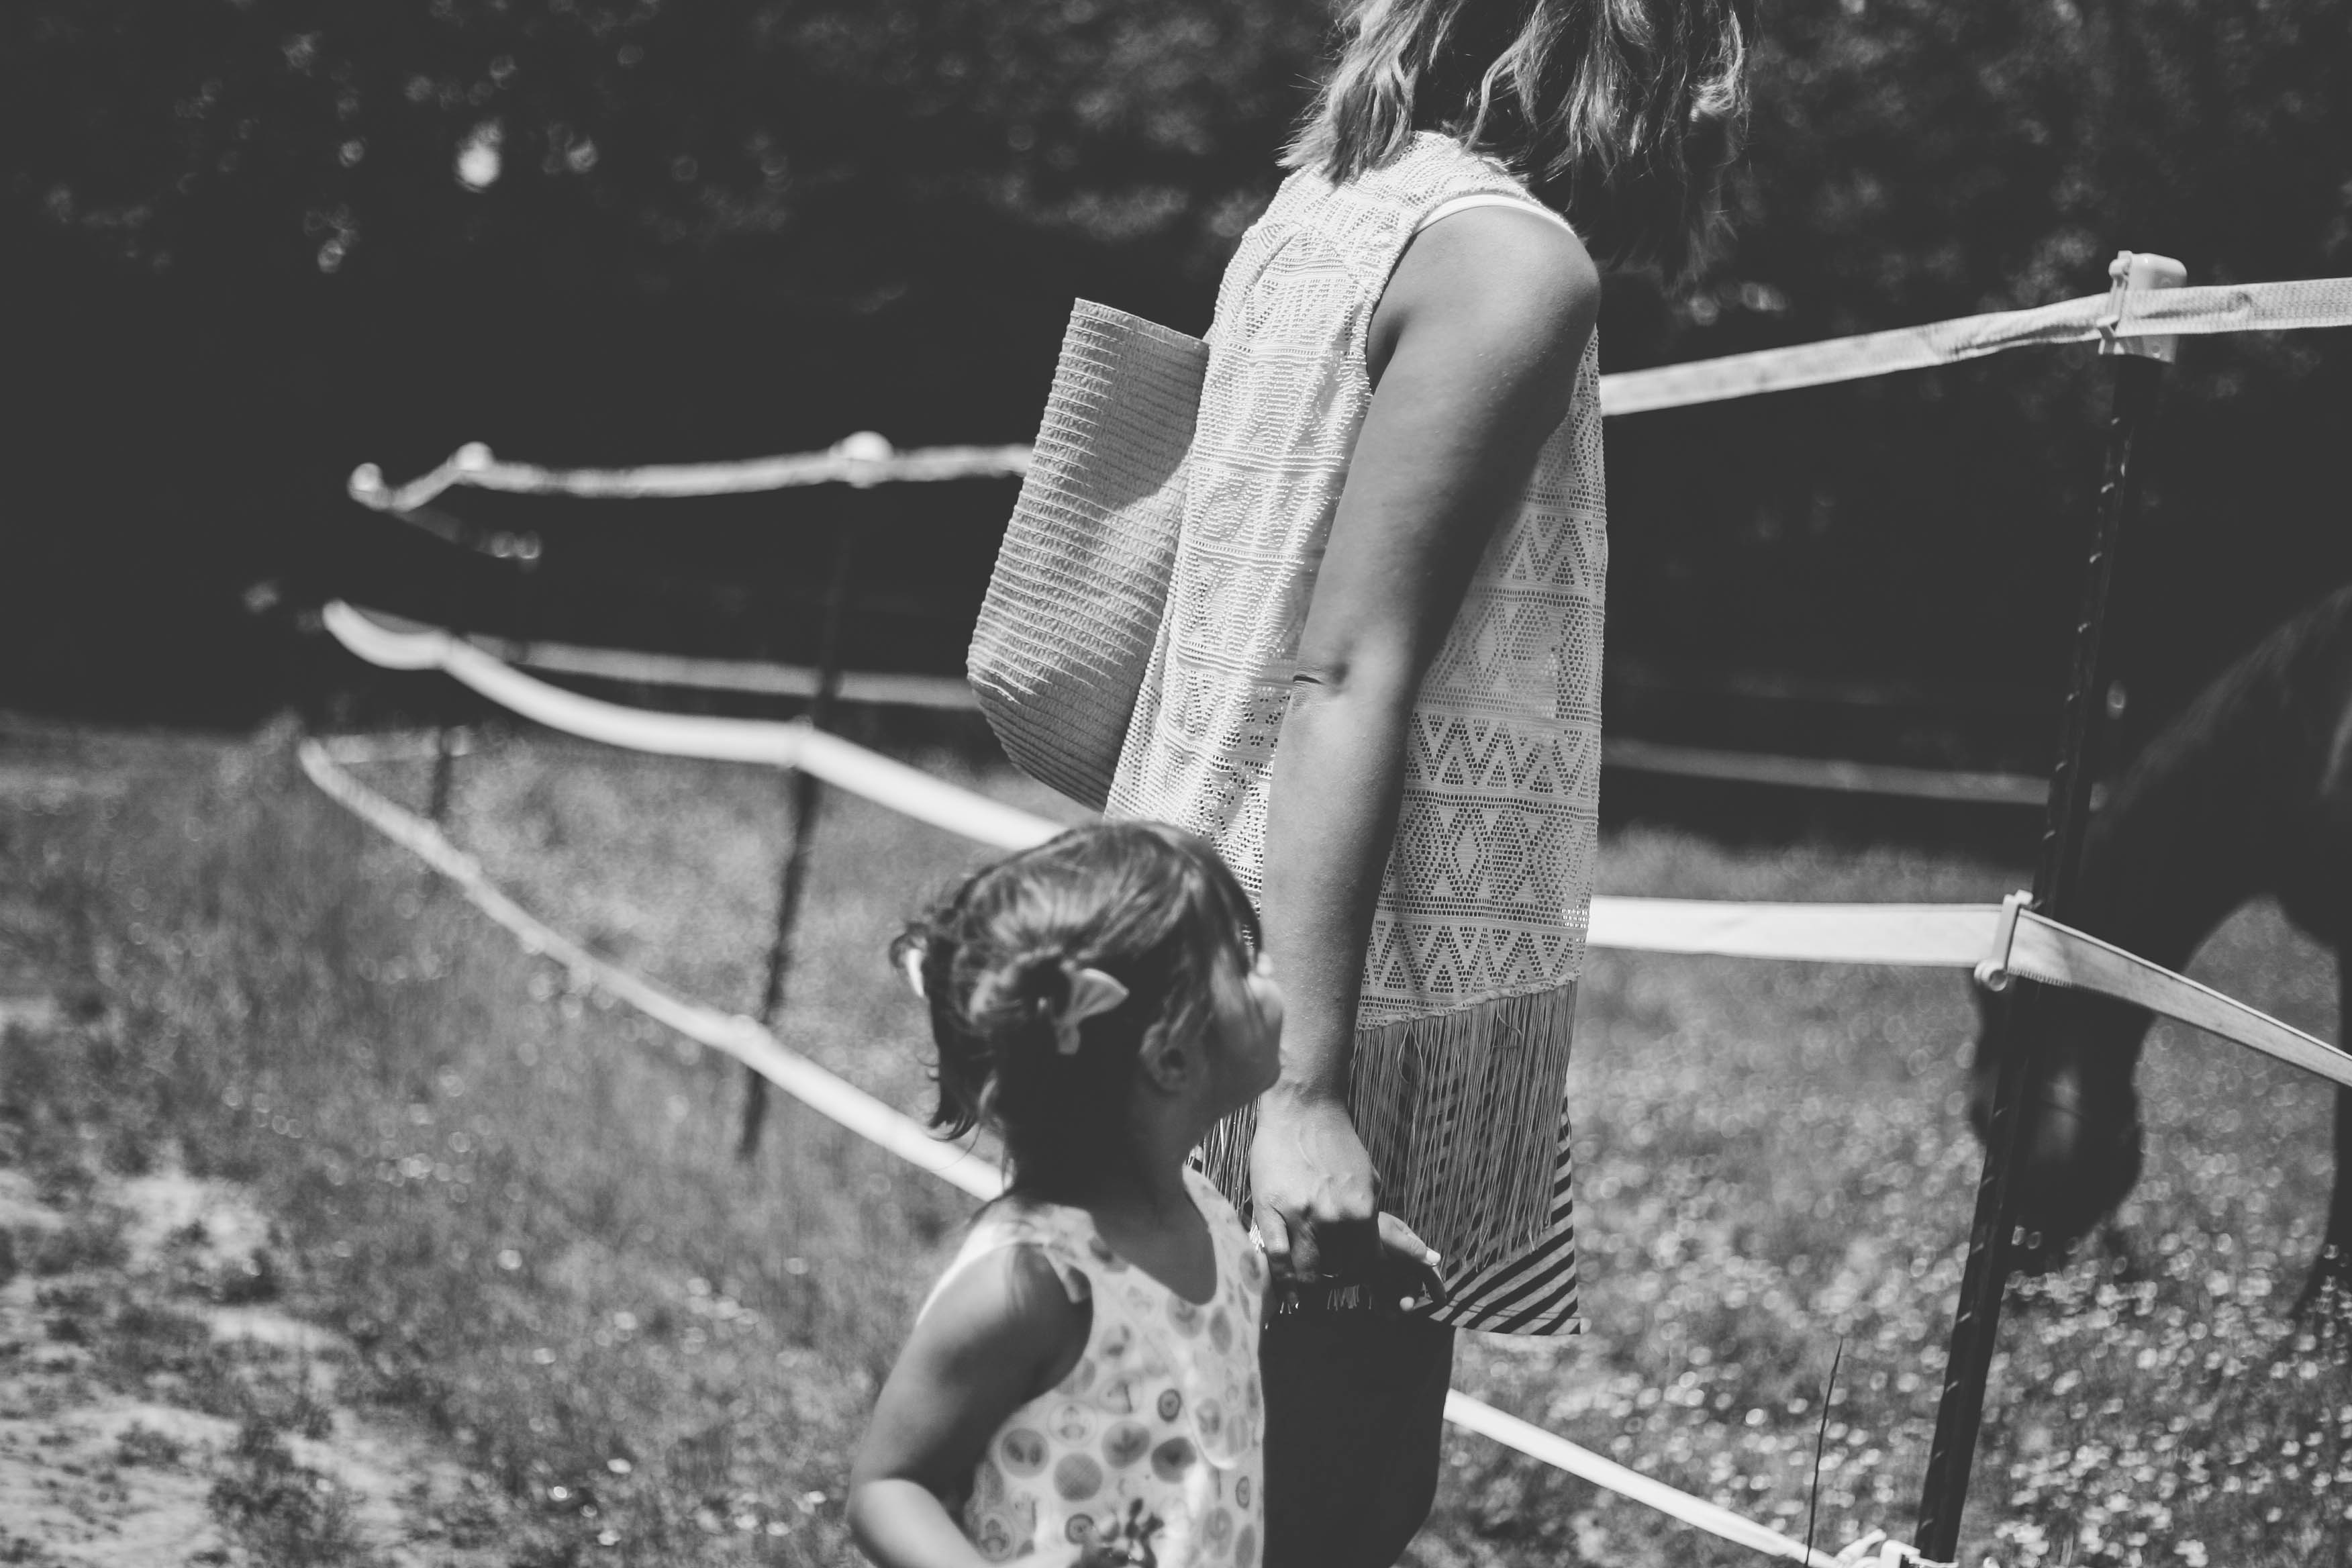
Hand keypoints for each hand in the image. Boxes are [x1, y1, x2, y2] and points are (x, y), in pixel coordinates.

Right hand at [1249, 1089, 1380, 1289]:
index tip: (1352, 1285)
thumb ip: (1374, 1219)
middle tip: (1328, 1290)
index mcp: (1362, 1212)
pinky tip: (1287, 1297)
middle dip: (1335, 1286)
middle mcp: (1333, 1218)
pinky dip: (1283, 1283)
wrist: (1302, 1109)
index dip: (1361, 1281)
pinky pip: (1275, 1257)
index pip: (1368, 1265)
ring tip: (1307, 1302)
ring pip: (1306, 1272)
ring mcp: (1299, 1215)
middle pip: (1337, 1273)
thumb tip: (1380, 1251)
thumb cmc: (1337, 1144)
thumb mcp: (1371, 1181)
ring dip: (1309, 1292)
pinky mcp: (1269, 1210)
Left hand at [1373, 1211, 1448, 1312]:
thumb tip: (1437, 1259)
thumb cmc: (1365, 1224)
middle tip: (1405, 1308)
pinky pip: (1379, 1292)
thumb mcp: (1389, 1233)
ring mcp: (1384, 1268)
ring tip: (1391, 1316)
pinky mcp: (1369, 1277)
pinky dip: (1382, 1303)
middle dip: (1410, 1296)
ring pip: (1395, 1290)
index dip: (1434, 1282)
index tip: (1440, 1300)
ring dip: (1395, 1303)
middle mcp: (1398, 1258)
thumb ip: (1411, 1248)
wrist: (1335, 1227)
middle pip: (1410, 1281)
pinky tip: (1381, 1312)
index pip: (1425, 1265)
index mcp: (1407, 1244)